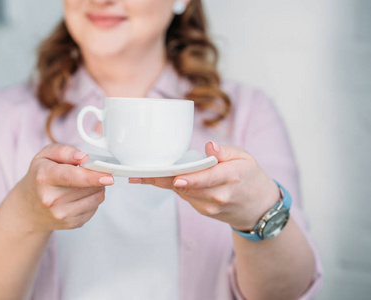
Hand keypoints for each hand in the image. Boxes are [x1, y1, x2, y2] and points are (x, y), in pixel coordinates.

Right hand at [13, 143, 113, 232]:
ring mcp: (60, 214)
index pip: (71, 177)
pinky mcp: (70, 224)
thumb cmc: (40, 178)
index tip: (108, 177)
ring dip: (97, 188)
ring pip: (96, 198)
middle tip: (92, 171)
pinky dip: (93, 200)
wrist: (28, 209)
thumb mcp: (45, 156)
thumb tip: (83, 157)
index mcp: (44, 177)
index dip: (92, 177)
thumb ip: (64, 151)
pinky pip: (94, 209)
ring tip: (85, 184)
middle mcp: (51, 199)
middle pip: (88, 187)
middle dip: (97, 177)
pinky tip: (81, 196)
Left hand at [129, 142, 280, 230]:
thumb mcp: (245, 157)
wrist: (257, 207)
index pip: (207, 178)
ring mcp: (210, 206)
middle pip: (186, 187)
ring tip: (140, 173)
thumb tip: (209, 147)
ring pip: (181, 192)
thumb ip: (226, 151)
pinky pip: (184, 196)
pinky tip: (161, 177)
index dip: (189, 179)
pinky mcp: (203, 211)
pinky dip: (174, 186)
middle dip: (162, 179)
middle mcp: (219, 196)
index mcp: (231, 178)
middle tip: (138, 174)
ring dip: (163, 182)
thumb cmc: (250, 176)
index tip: (175, 178)